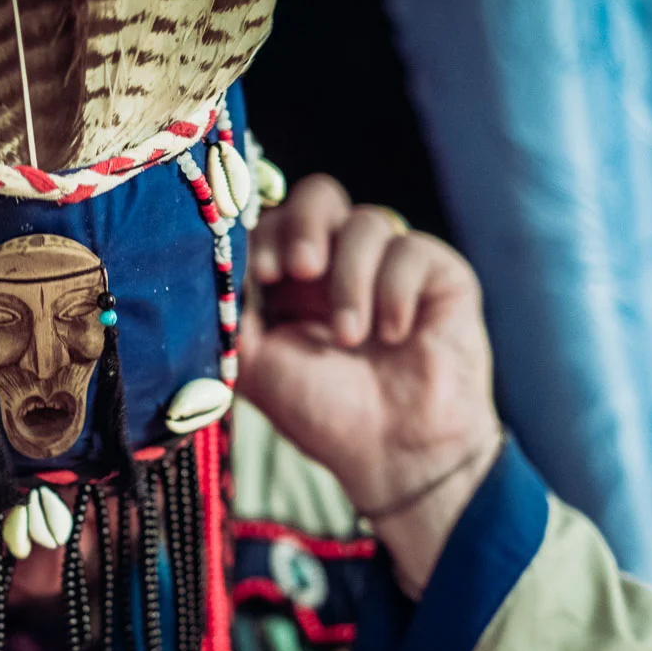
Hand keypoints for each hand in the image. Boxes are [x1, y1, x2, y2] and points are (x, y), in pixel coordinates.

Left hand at [238, 175, 502, 593]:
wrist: (394, 454)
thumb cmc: (324, 412)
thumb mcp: (258, 361)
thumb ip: (232, 310)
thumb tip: (213, 262)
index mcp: (290, 279)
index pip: (272, 221)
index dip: (263, 233)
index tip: (260, 271)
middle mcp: (338, 262)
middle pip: (319, 195)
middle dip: (305, 224)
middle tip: (300, 269)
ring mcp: (388, 264)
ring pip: (365, 221)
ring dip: (350, 280)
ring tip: (351, 337)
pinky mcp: (438, 273)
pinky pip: (411, 249)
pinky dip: (395, 292)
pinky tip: (394, 334)